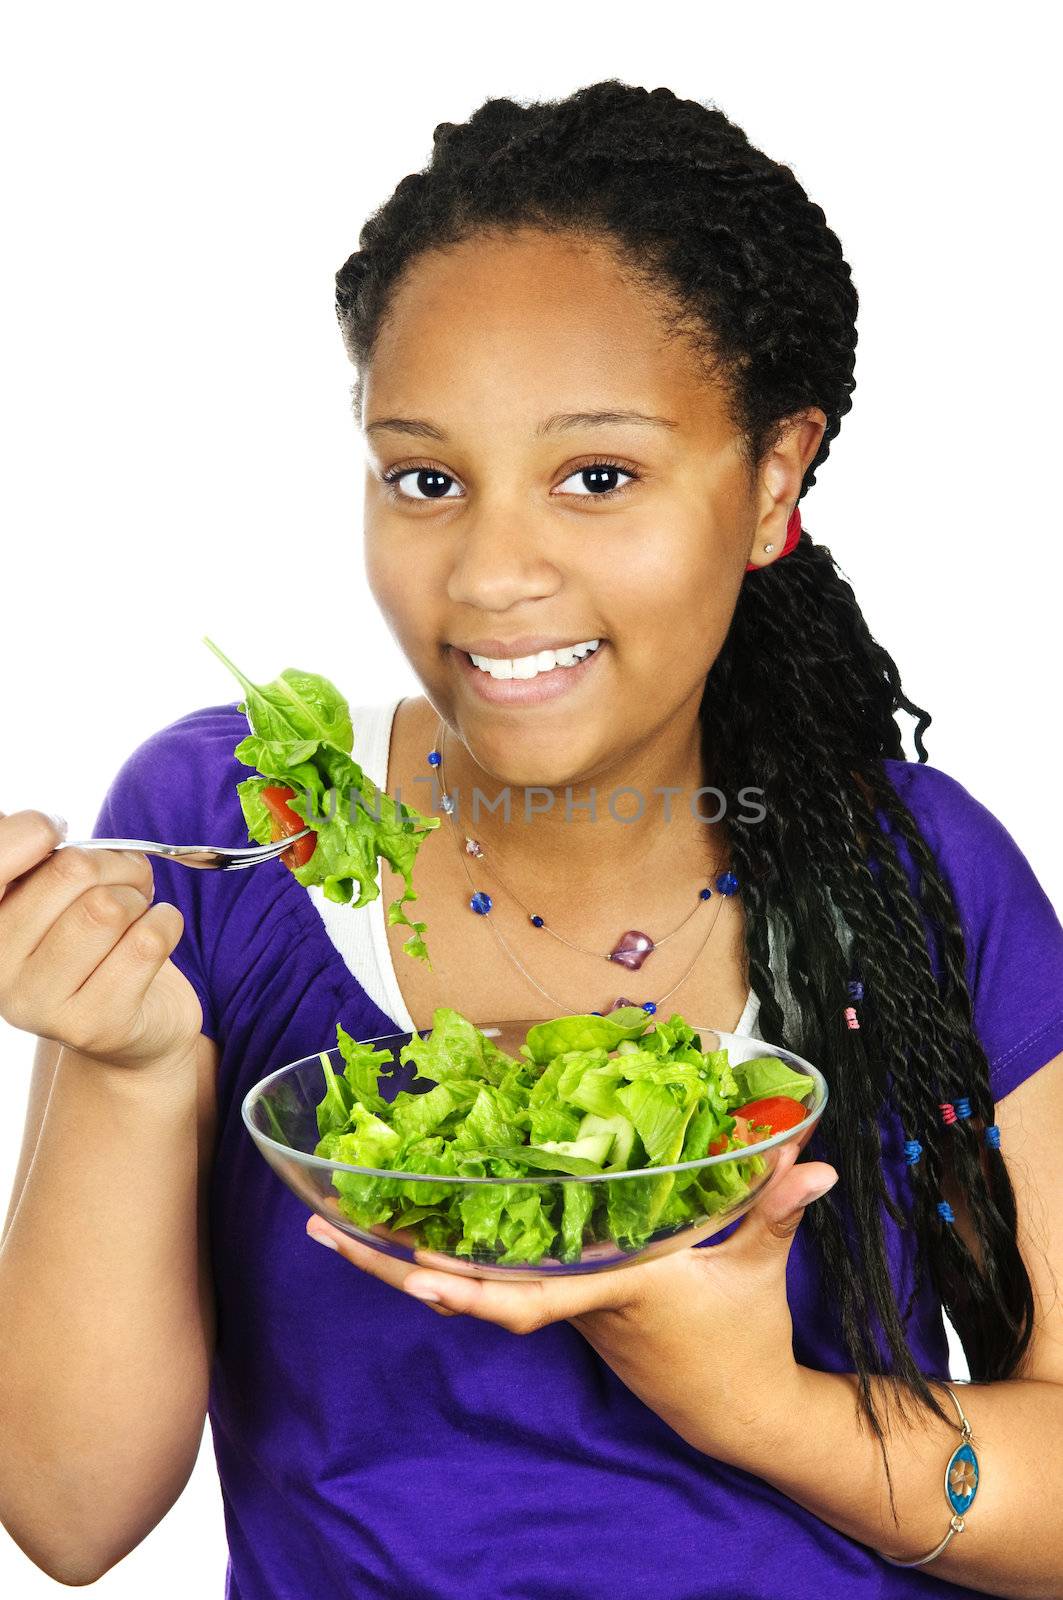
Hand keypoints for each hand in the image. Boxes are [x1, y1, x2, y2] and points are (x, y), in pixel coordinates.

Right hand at [0, 809, 202, 1069]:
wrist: (130, 1024)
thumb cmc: (87, 940)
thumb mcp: (50, 893)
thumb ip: (34, 857)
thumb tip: (41, 826)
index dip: (35, 830)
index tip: (56, 835)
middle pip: (71, 871)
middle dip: (115, 863)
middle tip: (126, 877)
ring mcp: (41, 1006)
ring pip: (109, 907)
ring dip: (139, 897)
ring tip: (138, 910)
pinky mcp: (95, 1026)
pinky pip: (146, 942)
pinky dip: (166, 922)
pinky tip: (159, 931)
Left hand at [306, 1140, 837, 1446]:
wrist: (735, 1408)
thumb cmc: (743, 1334)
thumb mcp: (759, 1265)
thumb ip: (777, 1206)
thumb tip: (813, 1158)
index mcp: (611, 1287)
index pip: (533, 1294)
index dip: (476, 1287)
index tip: (419, 1276)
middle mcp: (572, 1298)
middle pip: (471, 1289)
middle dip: (394, 1265)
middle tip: (321, 1230)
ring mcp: (562, 1304)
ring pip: (473, 1284)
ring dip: (403, 1260)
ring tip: (335, 1226)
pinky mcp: (564, 1302)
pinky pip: (494, 1281)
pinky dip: (447, 1262)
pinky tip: (411, 1234)